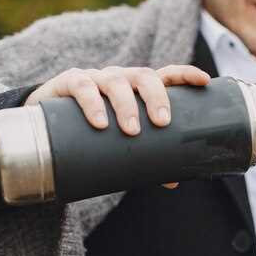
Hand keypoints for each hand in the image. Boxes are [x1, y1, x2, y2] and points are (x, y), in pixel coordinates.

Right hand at [25, 65, 209, 188]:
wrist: (50, 125)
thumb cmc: (98, 131)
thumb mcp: (123, 141)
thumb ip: (146, 156)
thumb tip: (173, 181)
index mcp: (140, 89)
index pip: (166, 75)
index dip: (186, 74)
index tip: (204, 81)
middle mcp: (122, 78)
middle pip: (144, 76)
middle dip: (157, 96)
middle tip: (162, 122)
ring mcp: (96, 78)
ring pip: (115, 81)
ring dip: (126, 105)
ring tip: (131, 130)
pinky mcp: (70, 83)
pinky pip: (82, 87)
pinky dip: (92, 104)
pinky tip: (100, 123)